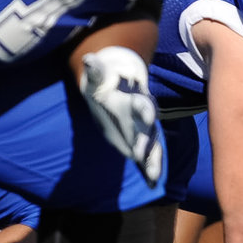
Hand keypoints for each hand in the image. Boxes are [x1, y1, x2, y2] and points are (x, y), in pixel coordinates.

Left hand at [77, 46, 162, 183]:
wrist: (113, 86)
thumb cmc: (103, 81)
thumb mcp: (96, 76)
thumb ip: (94, 70)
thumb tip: (88, 60)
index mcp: (134, 98)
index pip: (143, 104)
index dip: (146, 110)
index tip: (148, 118)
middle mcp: (144, 116)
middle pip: (150, 130)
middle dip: (147, 142)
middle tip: (142, 155)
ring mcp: (142, 130)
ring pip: (153, 146)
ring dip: (153, 160)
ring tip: (153, 176)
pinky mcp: (138, 140)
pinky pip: (148, 155)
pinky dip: (150, 167)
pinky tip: (152, 183)